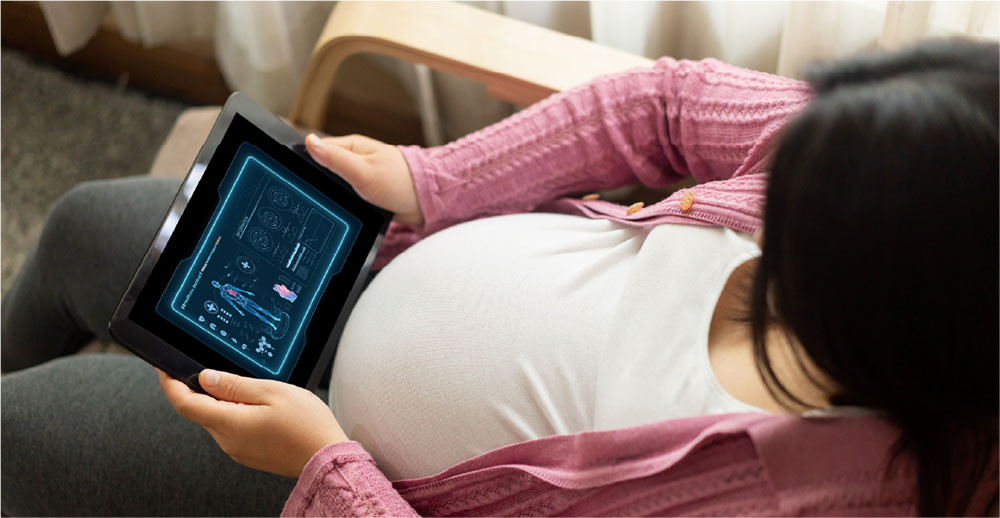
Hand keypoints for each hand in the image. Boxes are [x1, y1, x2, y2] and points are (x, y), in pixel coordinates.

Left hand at [157, 368, 348, 477]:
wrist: (327, 457)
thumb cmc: (306, 426)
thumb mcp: (271, 391)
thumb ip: (235, 384)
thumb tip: (207, 377)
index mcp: (228, 423)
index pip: (184, 402)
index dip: (170, 383)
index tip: (164, 369)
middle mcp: (227, 441)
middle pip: (200, 410)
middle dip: (200, 388)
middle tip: (215, 368)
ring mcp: (238, 450)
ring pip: (217, 419)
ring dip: (222, 401)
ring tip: (250, 388)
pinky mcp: (249, 454)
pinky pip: (232, 429)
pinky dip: (235, 413)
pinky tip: (258, 406)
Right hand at [305, 133, 423, 225]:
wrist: (426, 203)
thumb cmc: (400, 182)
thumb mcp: (362, 170)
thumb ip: (335, 158)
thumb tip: (310, 141)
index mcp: (351, 147)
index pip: (317, 150)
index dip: (304, 162)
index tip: (295, 176)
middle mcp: (354, 159)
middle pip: (323, 169)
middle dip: (317, 182)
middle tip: (313, 195)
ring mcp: (360, 176)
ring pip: (334, 186)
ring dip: (332, 195)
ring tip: (328, 204)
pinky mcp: (366, 192)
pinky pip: (347, 197)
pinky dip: (344, 203)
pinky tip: (342, 210)